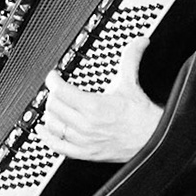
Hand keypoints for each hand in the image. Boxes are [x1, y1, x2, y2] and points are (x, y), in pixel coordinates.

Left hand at [39, 34, 161, 162]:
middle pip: (54, 106)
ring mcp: (84, 140)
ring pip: (53, 125)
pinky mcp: (86, 153)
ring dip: (49, 114)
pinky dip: (47, 138)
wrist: (152, 140)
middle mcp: (86, 124)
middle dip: (51, 95)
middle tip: (55, 90)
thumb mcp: (131, 83)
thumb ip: (131, 59)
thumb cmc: (141, 115)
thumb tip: (140, 41)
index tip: (54, 76)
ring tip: (52, 107)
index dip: (53, 80)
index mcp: (94, 106)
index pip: (60, 90)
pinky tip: (43, 130)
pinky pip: (58, 147)